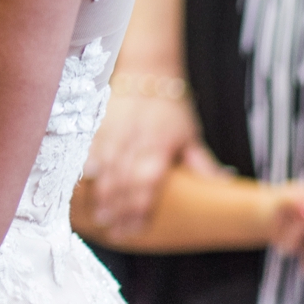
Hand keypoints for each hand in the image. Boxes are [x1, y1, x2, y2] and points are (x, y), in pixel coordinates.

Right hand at [81, 89, 209, 234]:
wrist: (148, 72)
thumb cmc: (172, 108)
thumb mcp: (191, 135)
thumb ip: (201, 163)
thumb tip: (223, 183)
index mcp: (160, 147)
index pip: (148, 184)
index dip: (141, 209)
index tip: (136, 229)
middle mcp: (136, 142)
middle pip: (124, 182)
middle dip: (118, 209)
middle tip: (113, 230)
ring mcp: (116, 133)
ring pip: (105, 169)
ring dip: (101, 195)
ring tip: (97, 216)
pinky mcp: (99, 126)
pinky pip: (89, 150)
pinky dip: (84, 169)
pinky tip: (80, 185)